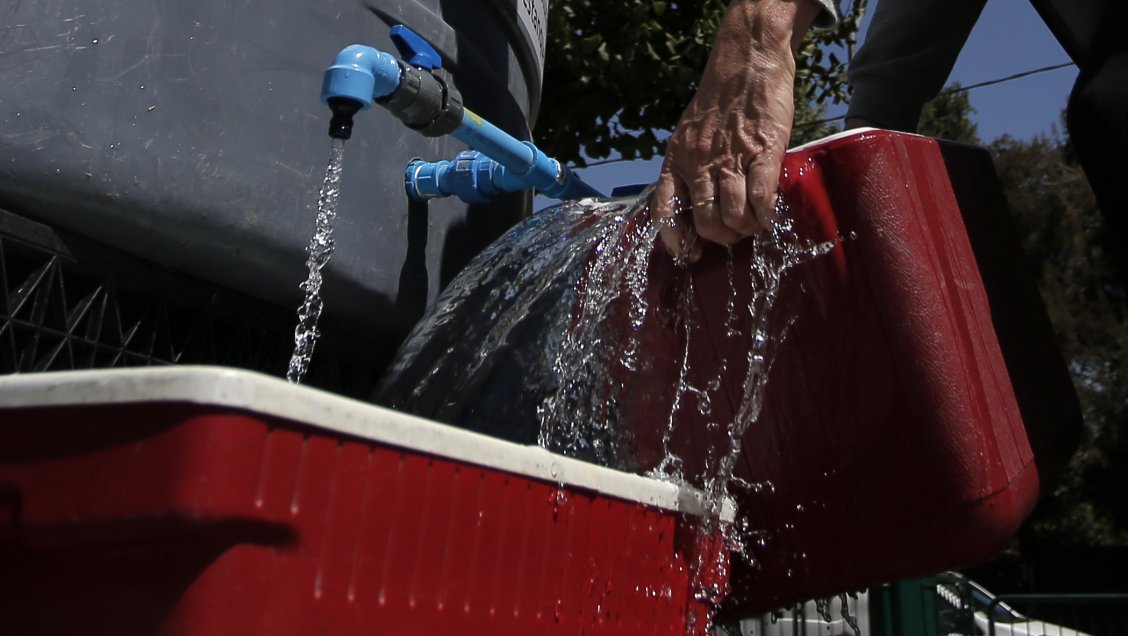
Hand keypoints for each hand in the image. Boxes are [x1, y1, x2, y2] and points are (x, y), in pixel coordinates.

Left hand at [652, 0, 820, 259]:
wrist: (746, 62)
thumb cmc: (719, 102)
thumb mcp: (689, 134)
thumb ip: (690, 167)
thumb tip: (697, 203)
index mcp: (677, 160)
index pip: (665, 212)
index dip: (676, 241)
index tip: (688, 255)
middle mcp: (699, 163)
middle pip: (704, 222)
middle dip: (721, 238)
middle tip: (733, 233)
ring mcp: (730, 159)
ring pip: (732, 216)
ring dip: (745, 229)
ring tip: (753, 224)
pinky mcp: (762, 152)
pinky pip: (761, 199)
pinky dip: (765, 215)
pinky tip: (769, 216)